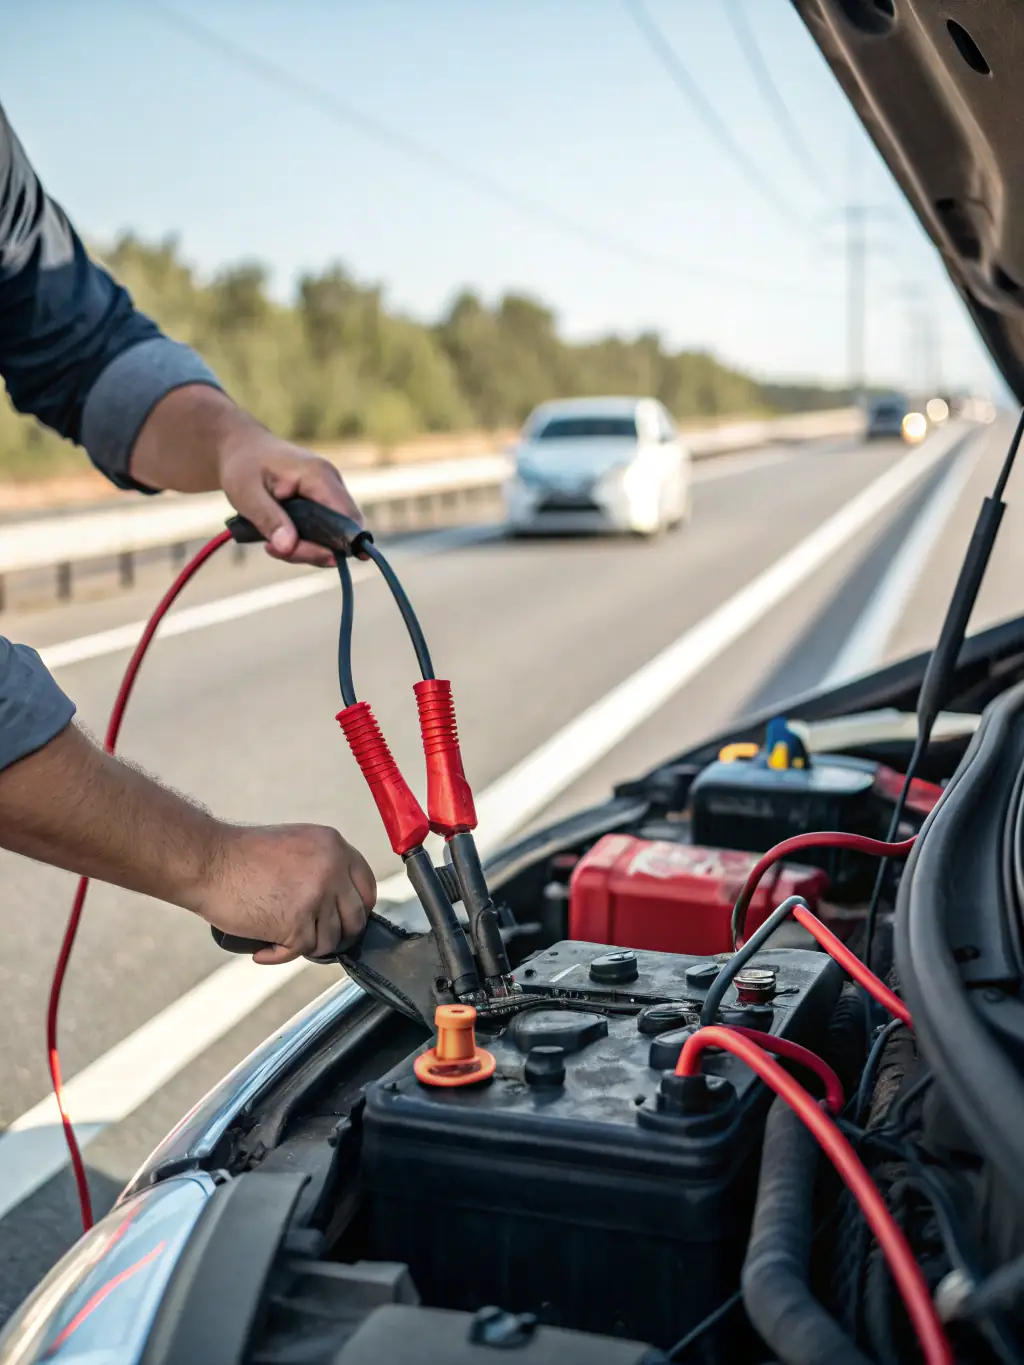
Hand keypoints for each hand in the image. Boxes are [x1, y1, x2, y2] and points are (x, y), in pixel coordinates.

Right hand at [194, 824, 375, 964]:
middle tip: (317, 938)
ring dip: (308, 946)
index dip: (358, 907)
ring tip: (284, 940)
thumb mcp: (295, 844)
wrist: (208, 861)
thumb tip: (341, 899)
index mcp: (333, 846)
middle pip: (355, 917)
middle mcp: (332, 869)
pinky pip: (300, 951)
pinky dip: (279, 956)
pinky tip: (264, 951)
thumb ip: (322, 865)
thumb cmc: (240, 855)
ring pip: (330, 940)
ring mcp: (316, 897)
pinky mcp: (296, 923)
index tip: (345, 918)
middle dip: (340, 934)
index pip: (366, 886)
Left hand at [218, 425, 363, 567]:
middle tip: (275, 550)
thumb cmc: (243, 466)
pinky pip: (323, 530)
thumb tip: (289, 547)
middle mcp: (332, 482)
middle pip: (342, 531)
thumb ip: (268, 519)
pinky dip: (304, 541)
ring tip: (271, 543)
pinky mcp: (323, 501)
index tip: (320, 560)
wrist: (242, 447)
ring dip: (305, 548)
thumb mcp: (246, 493)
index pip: (346, 517)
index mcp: (318, 475)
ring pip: (333, 535)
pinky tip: (279, 538)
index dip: (342, 544)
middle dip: (312, 550)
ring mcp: (329, 492)